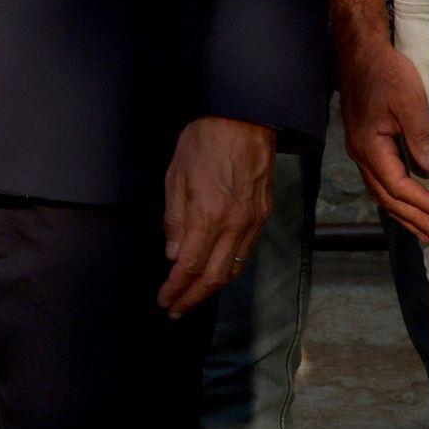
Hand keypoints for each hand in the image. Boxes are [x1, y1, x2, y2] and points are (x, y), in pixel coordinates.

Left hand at [160, 116, 276, 314]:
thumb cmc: (203, 141)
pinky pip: (246, 252)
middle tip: (175, 309)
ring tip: (193, 297)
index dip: (176, 288)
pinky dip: (230, 269)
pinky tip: (216, 272)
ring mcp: (253, 221)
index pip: (190, 265)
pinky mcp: (264, 214)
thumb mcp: (175, 176)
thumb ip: (175, 219)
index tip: (164, 300)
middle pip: (215, 276)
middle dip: (193, 297)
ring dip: (212, 288)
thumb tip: (173, 255)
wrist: (243, 119)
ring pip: (234, 268)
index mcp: (208, 214)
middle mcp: (235, 224)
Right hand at [340, 37, 428, 242]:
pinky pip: (377, 181)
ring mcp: (359, 149)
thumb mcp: (409, 101)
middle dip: (413, 218)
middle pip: (386, 196)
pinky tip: (403, 205)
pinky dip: (393, 199)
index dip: (422, 203)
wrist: (359, 53)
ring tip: (423, 232)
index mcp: (369, 145)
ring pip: (379, 192)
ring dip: (402, 214)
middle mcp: (359, 153)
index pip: (397, 185)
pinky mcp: (363, 144)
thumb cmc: (384, 74)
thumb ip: (421, 136)